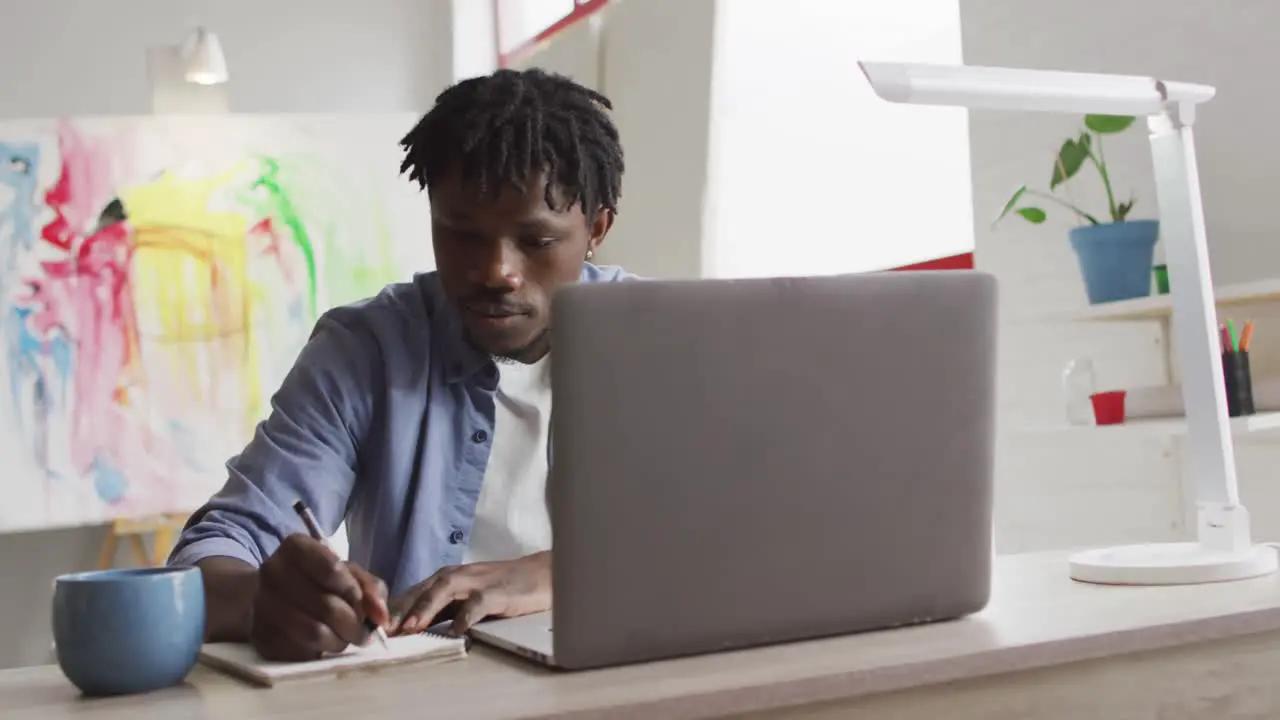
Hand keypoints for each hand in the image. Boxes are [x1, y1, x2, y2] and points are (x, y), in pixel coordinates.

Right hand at [250, 533, 389, 660]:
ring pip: (315, 633)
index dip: (354, 591)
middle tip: (361, 631)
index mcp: (295, 546)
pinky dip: (319, 652)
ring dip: (339, 641)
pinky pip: (301, 652)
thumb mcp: (347, 573)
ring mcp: (262, 605)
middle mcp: (272, 571)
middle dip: (353, 624)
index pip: (333, 570)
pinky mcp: (261, 637)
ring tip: (344, 638)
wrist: (271, 599)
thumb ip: (370, 588)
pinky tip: (320, 645)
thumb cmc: (317, 581)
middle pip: (328, 606)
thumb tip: (382, 617)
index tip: (359, 601)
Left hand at [388, 552, 550, 635]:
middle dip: (400, 608)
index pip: (413, 592)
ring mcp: (478, 581)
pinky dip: (468, 614)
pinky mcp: (499, 591)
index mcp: (447, 578)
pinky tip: (459, 629)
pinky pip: (480, 602)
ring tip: (411, 626)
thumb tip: (408, 628)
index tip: (372, 627)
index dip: (392, 609)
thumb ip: (440, 610)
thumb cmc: (501, 588)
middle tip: (381, 628)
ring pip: (445, 589)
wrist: (541, 575)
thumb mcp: (465, 598)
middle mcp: (458, 575)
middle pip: (423, 588)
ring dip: (425, 607)